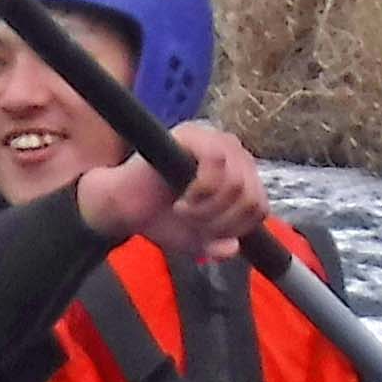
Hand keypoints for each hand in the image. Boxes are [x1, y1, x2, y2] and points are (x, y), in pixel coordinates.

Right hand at [72, 122, 263, 256]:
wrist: (121, 208)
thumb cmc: (159, 218)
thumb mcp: (198, 240)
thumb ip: (220, 246)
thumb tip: (233, 247)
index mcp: (239, 176)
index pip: (260, 206)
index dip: (236, 228)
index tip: (206, 233)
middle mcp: (232, 155)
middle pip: (251, 197)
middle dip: (220, 222)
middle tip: (190, 222)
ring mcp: (212, 141)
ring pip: (236, 182)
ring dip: (208, 209)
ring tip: (183, 211)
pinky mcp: (190, 134)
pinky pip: (215, 160)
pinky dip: (202, 189)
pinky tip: (183, 199)